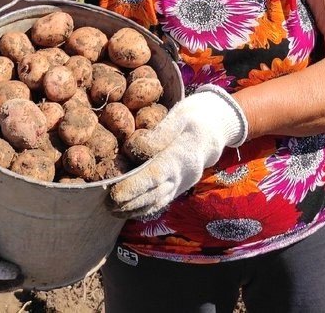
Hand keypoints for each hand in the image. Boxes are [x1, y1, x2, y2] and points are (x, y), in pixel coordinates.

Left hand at [108, 85, 248, 219]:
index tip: (114, 194)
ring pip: (157, 202)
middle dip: (129, 203)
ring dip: (135, 209)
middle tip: (106, 205)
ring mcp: (183, 183)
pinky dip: (145, 208)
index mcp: (182, 156)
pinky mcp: (180, 185)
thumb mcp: (181, 115)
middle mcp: (183, 174)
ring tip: (112, 210)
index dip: (134, 187)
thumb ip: (161, 132)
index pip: (155, 176)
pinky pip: (162, 200)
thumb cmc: (196, 116)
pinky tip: (129, 210)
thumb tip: (138, 148)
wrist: (218, 127)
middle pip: (154, 195)